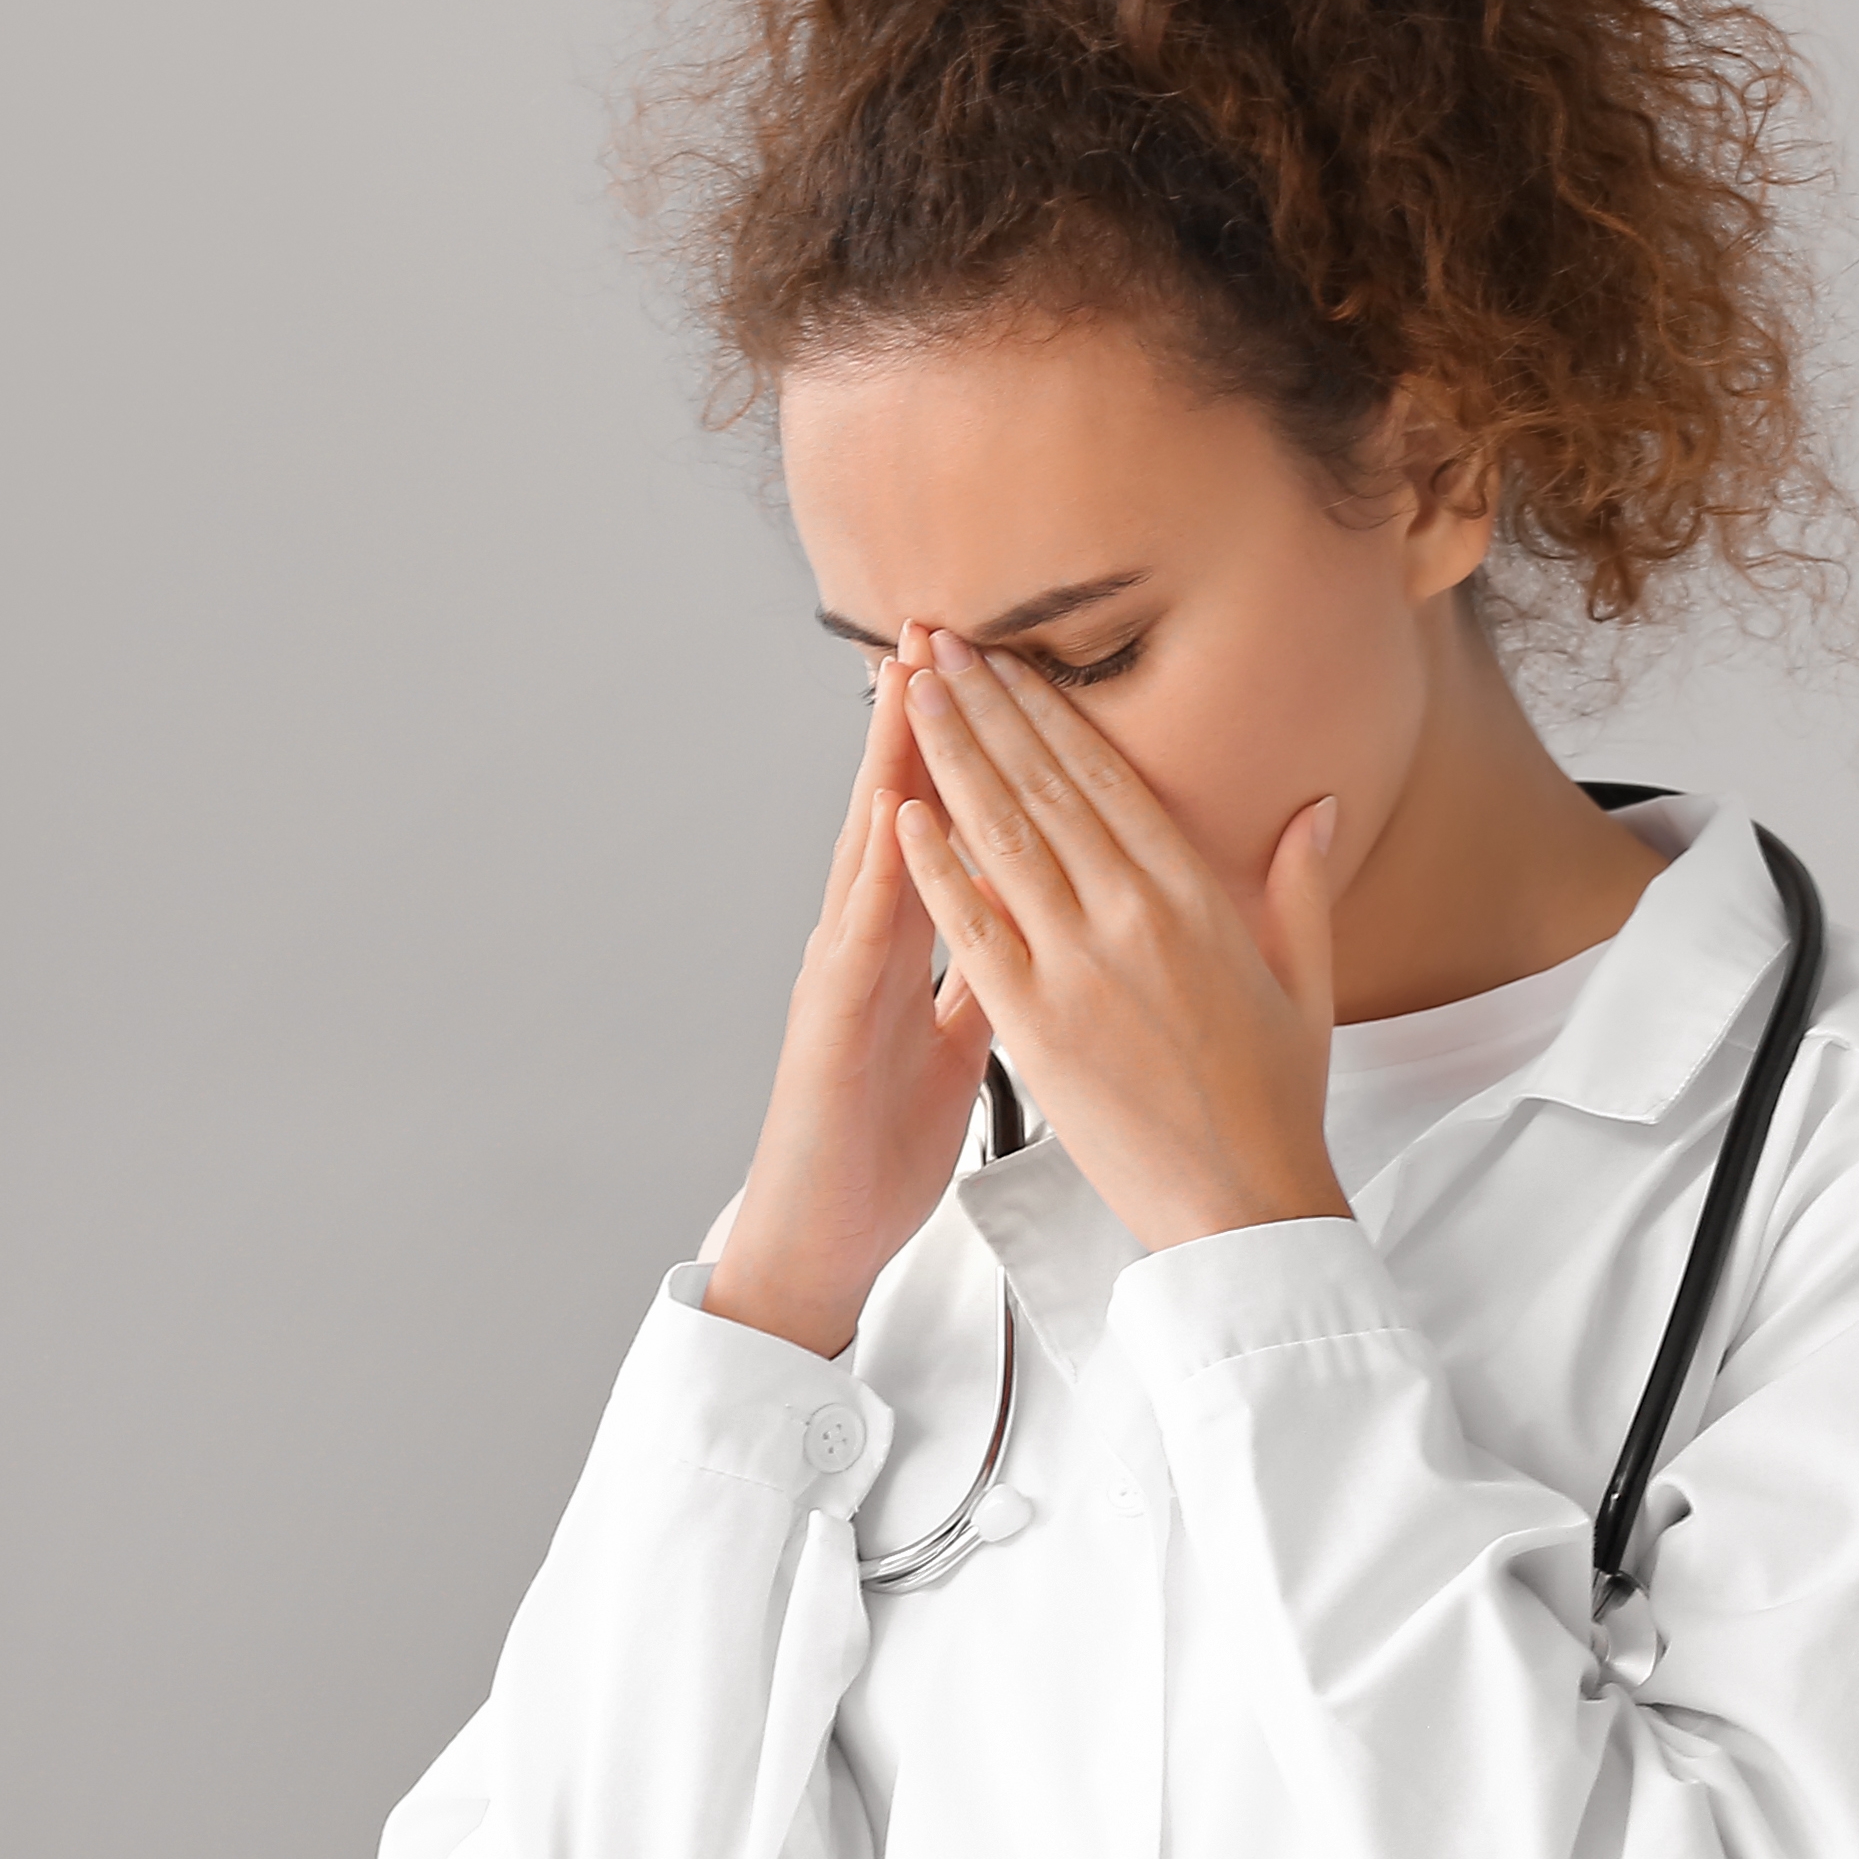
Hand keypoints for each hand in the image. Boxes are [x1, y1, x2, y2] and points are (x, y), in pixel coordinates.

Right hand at [703, 647, 997, 1357]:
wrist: (822, 1230)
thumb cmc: (881, 1142)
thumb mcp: (955, 1044)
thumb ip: (985, 972)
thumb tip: (1035, 920)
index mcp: (907, 946)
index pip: (945, 827)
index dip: (972, 749)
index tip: (997, 673)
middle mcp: (867, 942)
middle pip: (902, 810)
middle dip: (924, 720)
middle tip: (944, 628)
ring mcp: (842, 973)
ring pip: (872, 846)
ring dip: (888, 759)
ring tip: (909, 676)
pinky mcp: (831, 1017)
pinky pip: (863, 931)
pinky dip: (880, 867)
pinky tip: (895, 811)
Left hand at [888, 634, 1349, 1253]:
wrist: (1243, 1201)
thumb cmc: (1273, 1100)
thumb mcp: (1305, 978)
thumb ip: (1299, 883)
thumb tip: (1317, 805)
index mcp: (1198, 897)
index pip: (1110, 780)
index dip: (1052, 714)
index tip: (1010, 663)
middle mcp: (1135, 917)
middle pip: (1046, 789)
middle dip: (987, 710)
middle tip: (940, 644)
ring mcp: (1080, 967)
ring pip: (1003, 838)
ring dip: (951, 758)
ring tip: (912, 693)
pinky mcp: (1035, 1024)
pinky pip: (972, 928)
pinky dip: (935, 865)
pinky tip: (902, 808)